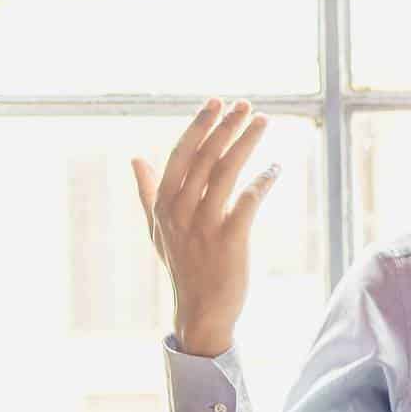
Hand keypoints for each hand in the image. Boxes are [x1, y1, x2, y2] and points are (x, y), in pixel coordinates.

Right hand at [130, 98, 280, 357]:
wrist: (201, 309)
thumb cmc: (183, 266)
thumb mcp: (157, 228)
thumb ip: (147, 191)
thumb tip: (135, 157)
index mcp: (163, 204)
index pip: (181, 154)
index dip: (200, 126)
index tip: (216, 102)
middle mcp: (180, 211)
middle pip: (204, 158)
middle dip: (225, 127)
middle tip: (245, 105)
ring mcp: (204, 226)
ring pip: (225, 174)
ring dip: (245, 144)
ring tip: (262, 122)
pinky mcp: (229, 241)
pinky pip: (247, 202)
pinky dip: (262, 181)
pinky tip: (275, 167)